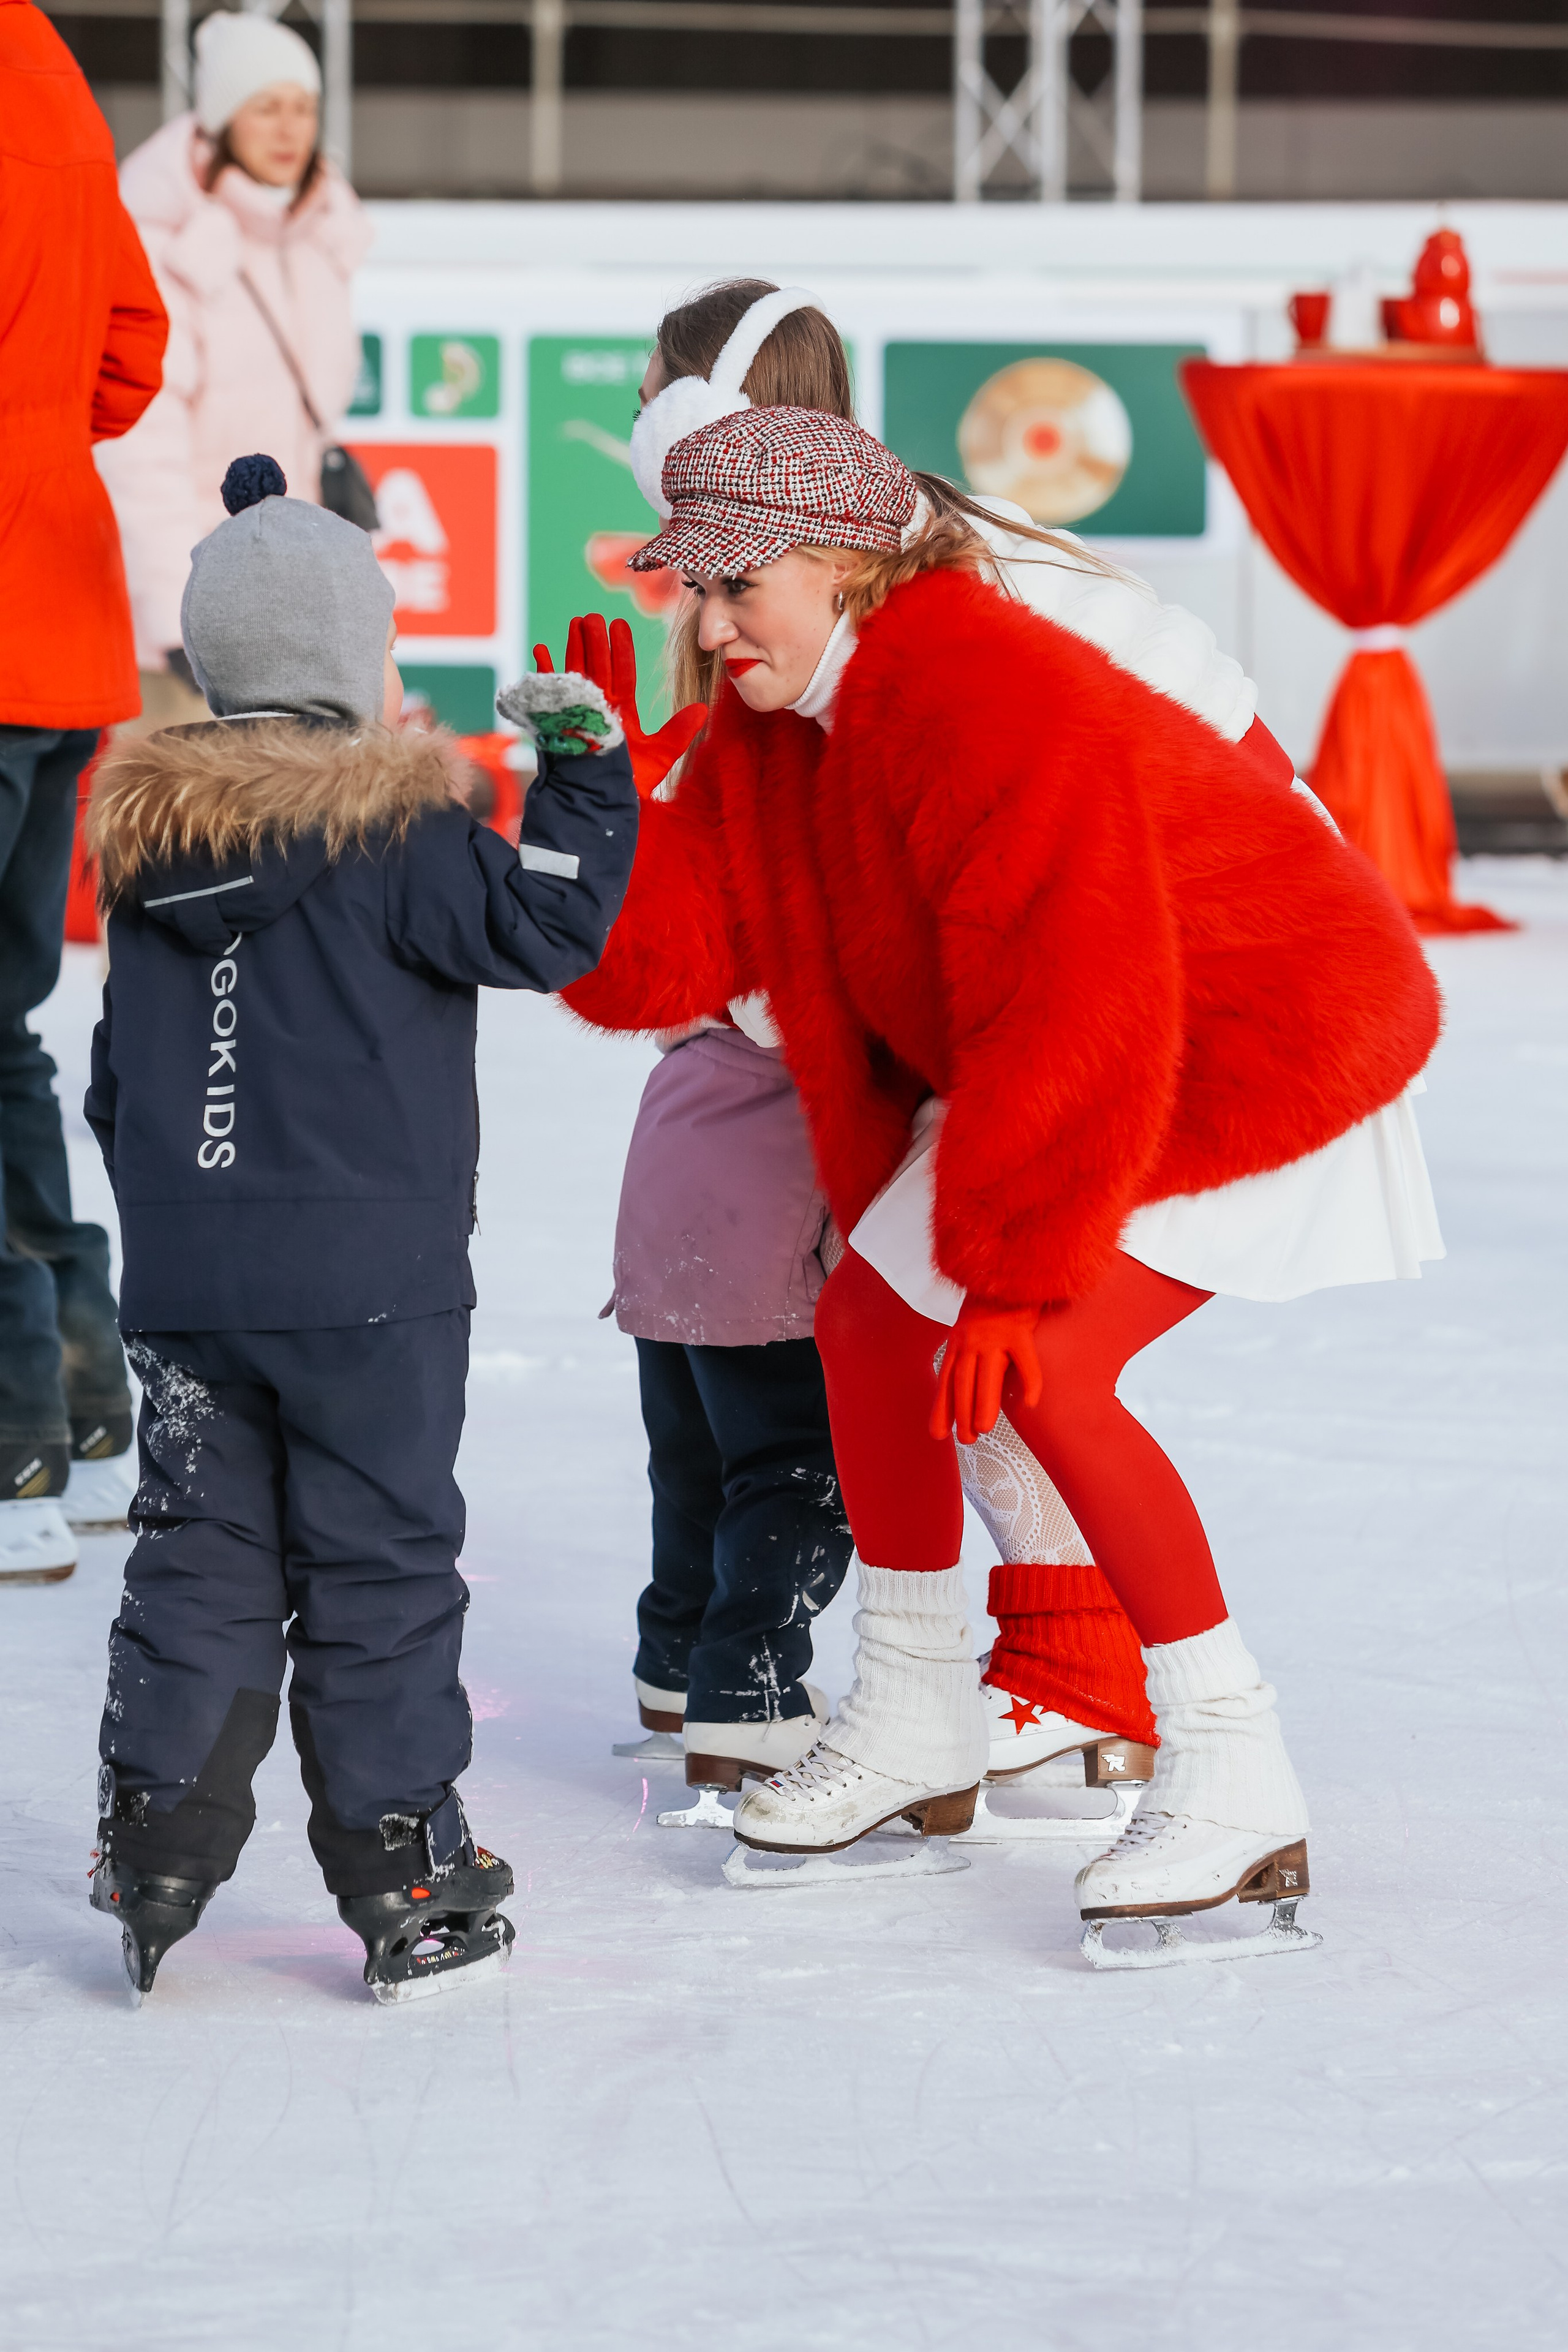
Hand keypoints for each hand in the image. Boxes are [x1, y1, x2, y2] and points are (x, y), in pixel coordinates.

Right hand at [532, 614, 705, 799]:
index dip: (621, 650)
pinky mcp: (558, 723)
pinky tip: (542, 651)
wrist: (599, 807)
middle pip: (597, 668)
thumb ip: (679, 732)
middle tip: (593, 616)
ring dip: (573, 648)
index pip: (623, 674)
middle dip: (595, 642)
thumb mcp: (661, 756)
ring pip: (575, 674)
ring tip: (574, 623)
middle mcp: (599, 708)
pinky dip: (546, 673)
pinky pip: (551, 693)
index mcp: (622, 712)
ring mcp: (577, 714)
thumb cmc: (629, 786)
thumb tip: (703, 709)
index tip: (619, 625)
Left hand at [930, 1298, 1043, 1446]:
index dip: (942, 1407)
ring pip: (987, 1374)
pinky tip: (1030, 1403)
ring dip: (984, 1403)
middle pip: (963, 1381)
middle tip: (966, 1440)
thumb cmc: (991, 1303)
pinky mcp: (1020, 1330)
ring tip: (984, 1429)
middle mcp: (971, 1339)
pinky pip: (1026, 1360)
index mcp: (957, 1340)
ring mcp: (995, 1335)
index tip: (938, 1434)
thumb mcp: (967, 1326)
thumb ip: (965, 1351)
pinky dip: (1029, 1382)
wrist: (1009, 1268)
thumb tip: (965, 1385)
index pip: (946, 1380)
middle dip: (961, 1412)